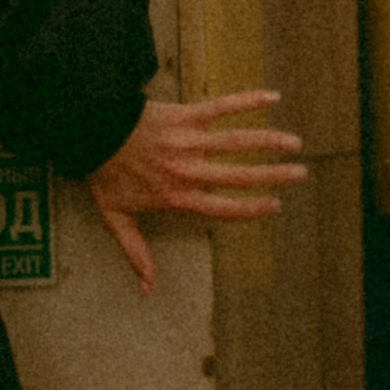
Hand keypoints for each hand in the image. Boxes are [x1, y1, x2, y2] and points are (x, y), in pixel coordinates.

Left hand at [84, 90, 307, 293]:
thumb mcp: (116, 219)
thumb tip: (147, 291)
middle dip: (274, 175)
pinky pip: (220, 107)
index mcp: (176, 197)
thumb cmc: (104, 175)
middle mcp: (187, 170)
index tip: (275, 206)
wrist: (89, 134)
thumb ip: (136, 254)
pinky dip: (246, 101)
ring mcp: (187, 142)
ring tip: (295, 143)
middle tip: (300, 174)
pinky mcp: (184, 116)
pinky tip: (272, 97)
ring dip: (269, 141)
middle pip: (239, 175)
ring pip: (236, 142)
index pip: (223, 208)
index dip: (252, 209)